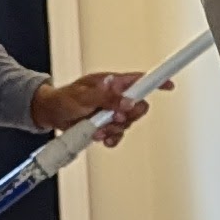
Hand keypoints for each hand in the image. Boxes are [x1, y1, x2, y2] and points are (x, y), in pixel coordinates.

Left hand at [34, 68, 160, 142]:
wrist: (50, 114)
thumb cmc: (63, 99)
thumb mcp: (83, 96)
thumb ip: (106, 97)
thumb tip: (127, 99)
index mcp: (112, 83)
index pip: (139, 80)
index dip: (156, 82)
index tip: (168, 85)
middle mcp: (115, 97)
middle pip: (138, 106)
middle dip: (128, 116)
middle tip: (113, 118)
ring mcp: (111, 112)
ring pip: (127, 123)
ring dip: (114, 129)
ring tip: (97, 129)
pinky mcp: (106, 126)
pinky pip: (118, 135)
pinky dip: (111, 139)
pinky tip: (102, 138)